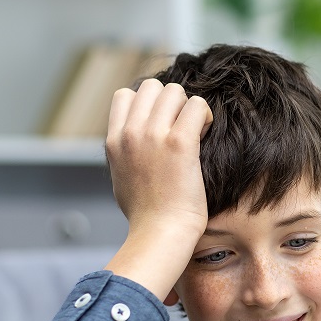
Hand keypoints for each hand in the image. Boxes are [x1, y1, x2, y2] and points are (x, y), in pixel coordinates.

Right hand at [103, 79, 212, 300]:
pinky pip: (197, 106)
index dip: (148, 103)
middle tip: (183, 126)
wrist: (160, 233)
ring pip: (175, 91)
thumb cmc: (146, 215)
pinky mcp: (179, 143)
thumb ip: (124, 155)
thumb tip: (130, 148)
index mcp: (114, 141)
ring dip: (189, 107)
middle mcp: (130, 133)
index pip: (126, 95)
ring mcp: (153, 135)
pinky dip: (205, 115)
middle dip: (171, 101)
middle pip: (151, 87)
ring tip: (196, 131)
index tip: (162, 123)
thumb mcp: (121, 179)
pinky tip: (206, 134)